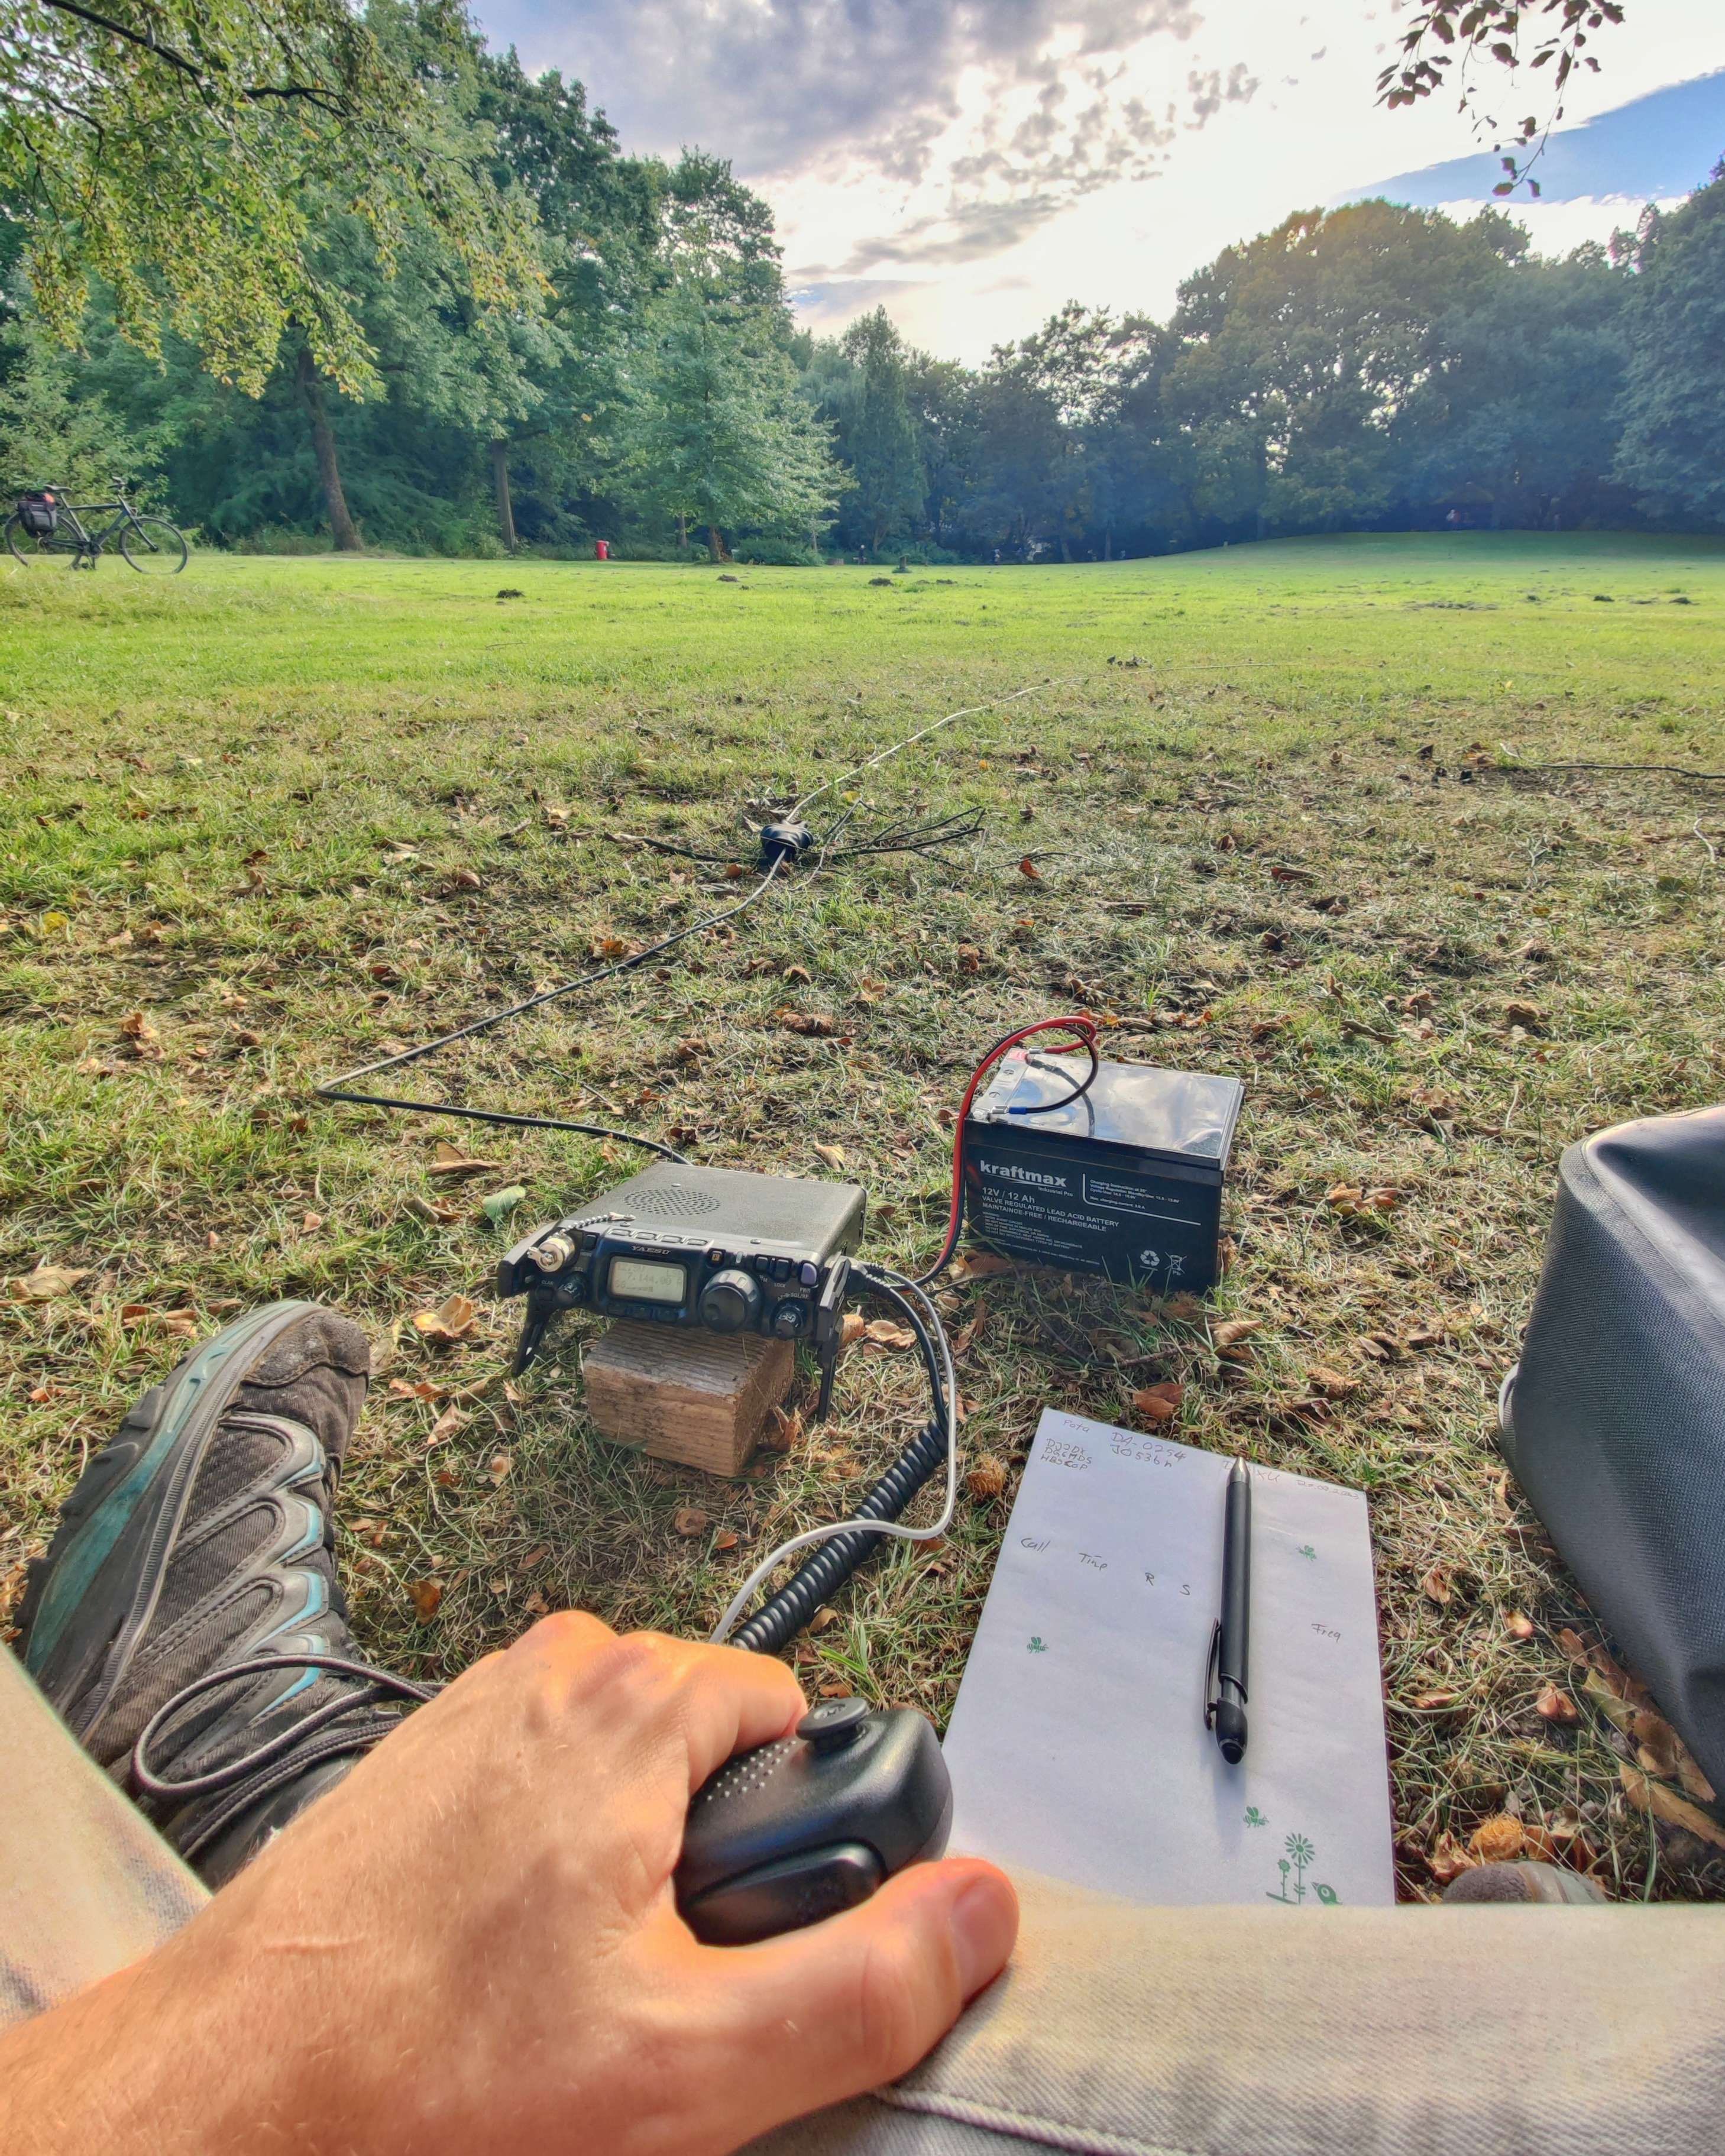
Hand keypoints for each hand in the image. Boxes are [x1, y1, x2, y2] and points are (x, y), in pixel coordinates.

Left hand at [2, 1614, 1017, 2154]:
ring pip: (628, 1778)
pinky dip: (553, 1869)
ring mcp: (478, 1710)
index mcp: (633, 1699)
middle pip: (713, 1749)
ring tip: (567, 1989)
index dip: (801, 1840)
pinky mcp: (424, 1761)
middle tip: (648, 1988)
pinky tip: (503, 1969)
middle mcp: (554, 1670)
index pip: (799, 1719)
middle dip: (713, 1862)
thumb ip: (867, 1983)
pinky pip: (547, 1793)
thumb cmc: (427, 2072)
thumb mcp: (696, 2061)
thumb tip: (979, 1909)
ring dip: (631, 1873)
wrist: (229, 2090)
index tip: (749, 1935)